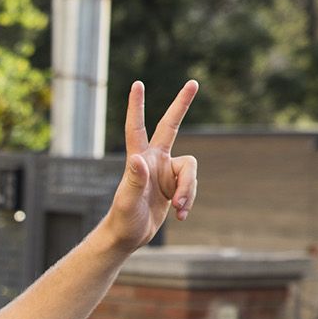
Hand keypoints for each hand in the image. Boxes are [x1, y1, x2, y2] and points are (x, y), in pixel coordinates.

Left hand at [100, 80, 199, 253]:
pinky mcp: (175, 185)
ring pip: (190, 170)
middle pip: (171, 126)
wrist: (128, 236)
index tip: (137, 84)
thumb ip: (135, 180)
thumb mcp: (128, 202)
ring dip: (188, 190)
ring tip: (179, 210)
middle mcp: (154, 160)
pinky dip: (189, 201)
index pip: (136, 127)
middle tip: (194, 82)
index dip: (136, 106)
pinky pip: (191, 187)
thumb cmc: (123, 219)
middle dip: (182, 104)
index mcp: (139, 159)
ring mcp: (166, 172)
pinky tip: (180, 216)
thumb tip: (137, 159)